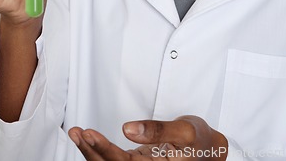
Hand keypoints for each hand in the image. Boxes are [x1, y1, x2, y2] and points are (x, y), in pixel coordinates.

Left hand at [68, 115, 227, 160]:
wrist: (209, 147)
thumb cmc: (199, 139)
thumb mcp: (184, 130)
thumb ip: (157, 130)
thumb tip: (128, 129)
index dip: (103, 149)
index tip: (88, 133)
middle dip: (91, 150)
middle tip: (77, 132)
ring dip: (91, 151)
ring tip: (76, 133)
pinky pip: (114, 159)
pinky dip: (99, 150)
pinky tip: (87, 140)